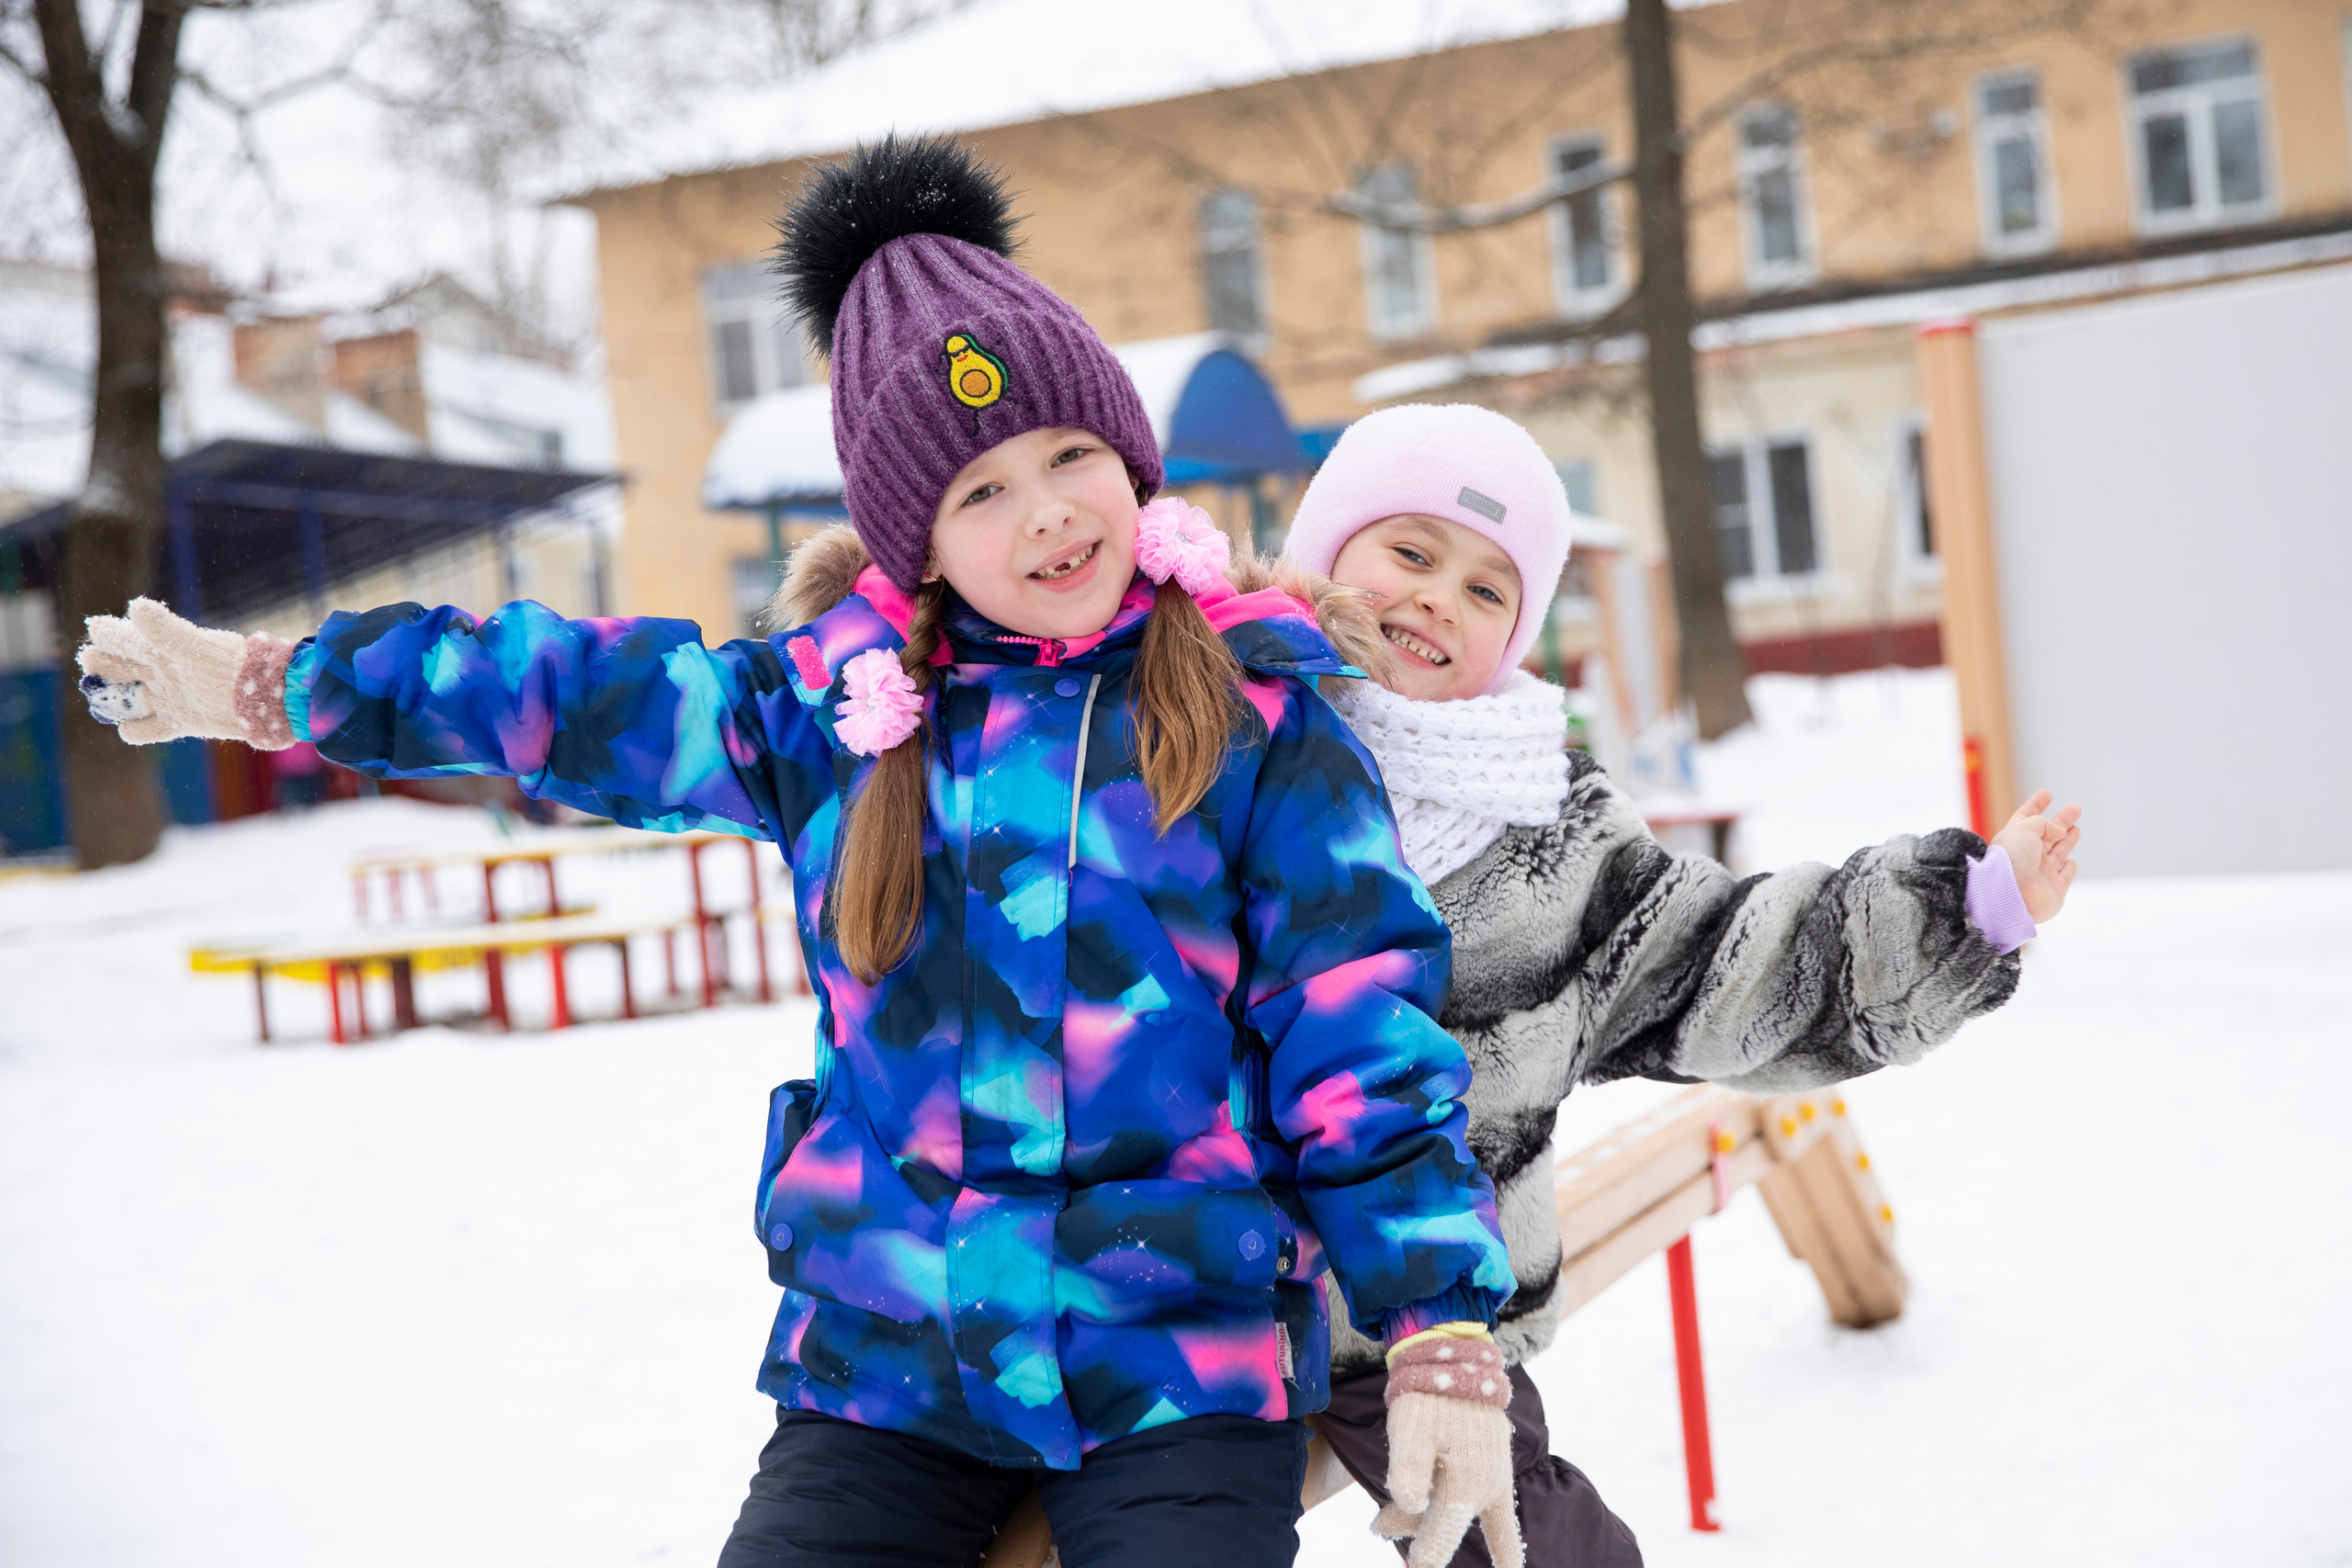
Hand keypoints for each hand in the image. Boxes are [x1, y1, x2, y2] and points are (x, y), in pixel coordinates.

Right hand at [77, 598, 293, 747]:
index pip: (124, 637)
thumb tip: (136, 607)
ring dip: (112, 700)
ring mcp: (168, 697)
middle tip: (92, 662)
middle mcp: (162, 671)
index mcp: (163, 648)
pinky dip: (135, 730)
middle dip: (101, 664)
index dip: (108, 633)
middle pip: (118, 666)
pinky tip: (131, 728)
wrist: (267, 699)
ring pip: (127, 698)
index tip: (98, 630)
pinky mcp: (180, 721)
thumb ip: (166, 631)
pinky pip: (147, 729)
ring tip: (104, 700)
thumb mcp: (194, 648)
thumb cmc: (230, 668)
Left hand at [1378, 1335, 1520, 1567]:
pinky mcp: (1498, 1474)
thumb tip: (1412, 1508)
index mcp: (1464, 1486)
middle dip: (1412, 1528)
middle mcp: (1486, 1491)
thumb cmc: (1427, 1398)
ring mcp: (1496, 1483)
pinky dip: (1505, 1547)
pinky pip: (1504, 1522)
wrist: (1457, 1362)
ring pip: (1461, 1518)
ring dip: (1431, 1521)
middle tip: (1378, 1523)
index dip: (1419, 1552)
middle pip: (1444, 1526)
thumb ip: (1408, 1471)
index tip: (1387, 1537)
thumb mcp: (1408, 1430)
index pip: (1440, 1538)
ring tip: (1392, 1520)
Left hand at [1993, 789, 2081, 922]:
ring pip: (2058, 852)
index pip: (2026, 817)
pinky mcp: (2053, 891)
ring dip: (2067, 840)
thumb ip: (2044, 824)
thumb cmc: (2011, 859)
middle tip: (2075, 808)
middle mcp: (2028, 855)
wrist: (2009, 896)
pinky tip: (2071, 862)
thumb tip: (2060, 831)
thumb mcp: (2024, 828)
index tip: (2047, 793)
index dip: (2036, 805)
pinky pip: (2064, 877)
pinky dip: (2069, 869)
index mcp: (2015, 839)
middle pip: (2048, 833)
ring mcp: (2041, 873)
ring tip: (2076, 828)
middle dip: (2061, 821)